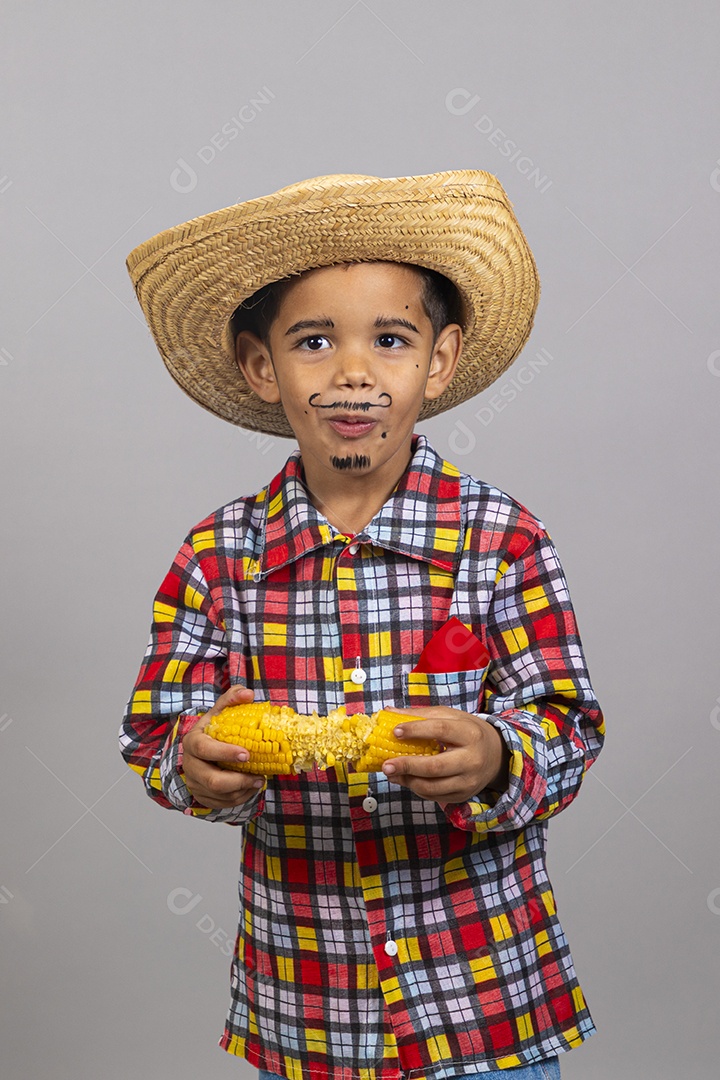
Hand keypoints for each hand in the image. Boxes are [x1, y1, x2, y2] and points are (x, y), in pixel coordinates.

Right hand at [180, 685, 264, 808]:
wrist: (204, 749)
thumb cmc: (215, 728)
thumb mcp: (221, 710)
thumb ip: (233, 697)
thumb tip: (248, 695)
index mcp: (192, 742)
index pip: (204, 749)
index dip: (224, 752)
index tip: (246, 754)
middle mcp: (190, 764)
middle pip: (212, 780)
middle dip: (239, 780)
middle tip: (259, 776)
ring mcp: (195, 783)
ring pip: (220, 795)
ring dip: (243, 790)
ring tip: (259, 781)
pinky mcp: (202, 797)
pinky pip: (222, 804)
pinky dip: (240, 799)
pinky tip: (250, 788)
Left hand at [380, 705, 510, 807]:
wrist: (496, 755)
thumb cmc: (468, 732)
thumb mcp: (451, 717)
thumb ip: (421, 714)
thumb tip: (388, 711)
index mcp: (470, 734)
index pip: (440, 730)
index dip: (416, 730)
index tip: (395, 731)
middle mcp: (472, 759)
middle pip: (435, 766)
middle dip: (407, 766)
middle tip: (386, 765)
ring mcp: (468, 781)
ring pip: (433, 787)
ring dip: (407, 781)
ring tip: (391, 773)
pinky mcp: (463, 795)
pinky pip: (435, 796)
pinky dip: (416, 789)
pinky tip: (405, 779)